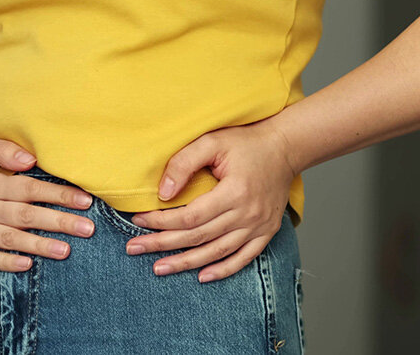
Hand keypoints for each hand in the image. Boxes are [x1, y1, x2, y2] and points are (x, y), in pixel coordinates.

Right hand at [0, 134, 95, 271]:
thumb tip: (31, 159)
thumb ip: (2, 149)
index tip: (85, 201)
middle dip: (59, 222)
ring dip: (39, 246)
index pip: (30, 189)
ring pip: (10, 239)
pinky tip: (27, 265)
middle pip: (26, 216)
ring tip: (66, 251)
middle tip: (88, 229)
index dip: (59, 195)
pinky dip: (6, 263)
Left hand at [125, 119, 296, 281]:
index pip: (190, 216)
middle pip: (198, 237)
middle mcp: (248, 214)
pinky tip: (202, 277)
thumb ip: (184, 163)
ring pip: (217, 252)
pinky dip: (223, 270)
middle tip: (134, 248)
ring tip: (159, 268)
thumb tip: (163, 193)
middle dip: (163, 244)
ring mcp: (259, 226)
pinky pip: (244, 258)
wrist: (285, 148)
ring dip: (186, 263)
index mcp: (234, 192)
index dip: (161, 221)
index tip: (138, 220)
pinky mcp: (266, 232)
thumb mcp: (212, 142)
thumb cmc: (246, 141)